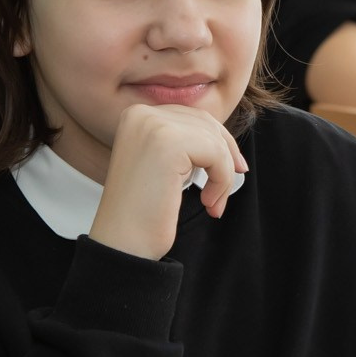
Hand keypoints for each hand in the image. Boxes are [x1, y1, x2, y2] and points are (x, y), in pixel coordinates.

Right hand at [88, 103, 246, 259]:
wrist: (123, 242)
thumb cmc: (143, 211)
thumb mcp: (164, 164)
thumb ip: (185, 142)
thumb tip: (224, 137)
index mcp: (136, 115)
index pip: (191, 116)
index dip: (217, 141)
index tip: (232, 167)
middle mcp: (142, 114)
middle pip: (206, 123)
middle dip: (225, 155)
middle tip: (226, 186)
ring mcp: (153, 125)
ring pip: (215, 140)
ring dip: (223, 175)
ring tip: (212, 202)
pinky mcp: (168, 143)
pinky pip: (217, 154)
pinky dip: (222, 181)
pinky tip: (208, 203)